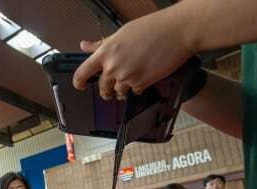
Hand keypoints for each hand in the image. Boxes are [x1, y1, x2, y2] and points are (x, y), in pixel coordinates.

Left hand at [73, 9, 195, 100]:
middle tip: (110, 90)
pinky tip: (142, 80)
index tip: (80, 86)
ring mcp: (127, 76)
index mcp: (105, 51)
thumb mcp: (121, 33)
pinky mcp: (141, 83)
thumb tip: (84, 46)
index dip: (78, 83)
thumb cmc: (151, 27)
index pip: (82, 73)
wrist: (178, 31)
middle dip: (106, 90)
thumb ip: (102, 44)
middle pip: (102, 87)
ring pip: (118, 92)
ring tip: (127, 86)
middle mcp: (113, 66)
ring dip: (121, 92)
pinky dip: (137, 89)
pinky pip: (134, 92)